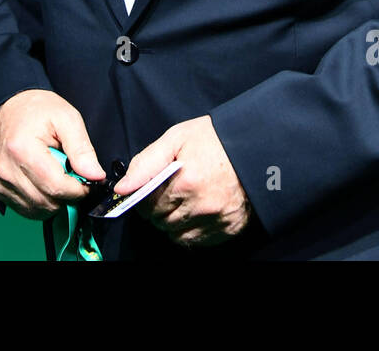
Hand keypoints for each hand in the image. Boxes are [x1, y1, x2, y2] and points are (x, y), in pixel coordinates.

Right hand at [0, 89, 106, 220]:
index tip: (87, 180)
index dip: (79, 189)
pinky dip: (41, 202)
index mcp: (22, 149)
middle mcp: (6, 169)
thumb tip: (95, 176)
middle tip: (73, 175)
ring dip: (55, 201)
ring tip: (58, 176)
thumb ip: (82, 148)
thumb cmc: (37, 110)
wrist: (9, 108)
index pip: (56, 187)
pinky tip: (45, 182)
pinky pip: (26, 209)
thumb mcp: (67, 118)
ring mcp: (0, 182)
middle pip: (47, 202)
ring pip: (38, 210)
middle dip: (67, 195)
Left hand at [115, 115, 251, 248]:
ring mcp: (217, 220)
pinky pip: (197, 241)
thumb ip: (146, 163)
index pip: (147, 205)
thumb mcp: (177, 138)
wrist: (256, 145)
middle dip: (156, 210)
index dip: (143, 199)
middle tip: (165, 193)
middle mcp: (201, 205)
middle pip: (161, 222)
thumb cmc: (215, 138)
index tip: (147, 191)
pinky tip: (193, 213)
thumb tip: (122, 188)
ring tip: (179, 202)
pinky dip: (190, 231)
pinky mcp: (229, 229)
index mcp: (186, 181)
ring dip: (172, 222)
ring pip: (177, 235)